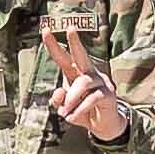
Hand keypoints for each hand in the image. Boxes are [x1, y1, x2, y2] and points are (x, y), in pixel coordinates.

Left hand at [39, 22, 128, 144]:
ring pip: (83, 83)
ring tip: (64, 113)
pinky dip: (79, 109)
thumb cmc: (82, 111)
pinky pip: (91, 98)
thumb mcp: (66, 107)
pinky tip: (72, 117)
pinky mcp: (109, 93)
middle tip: (71, 28)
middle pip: (81, 54)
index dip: (54, 44)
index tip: (45, 29)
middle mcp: (88, 72)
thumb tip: (58, 94)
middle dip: (75, 41)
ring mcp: (100, 81)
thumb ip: (59, 100)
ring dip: (71, 99)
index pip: (63, 56)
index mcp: (75, 73)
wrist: (103, 125)